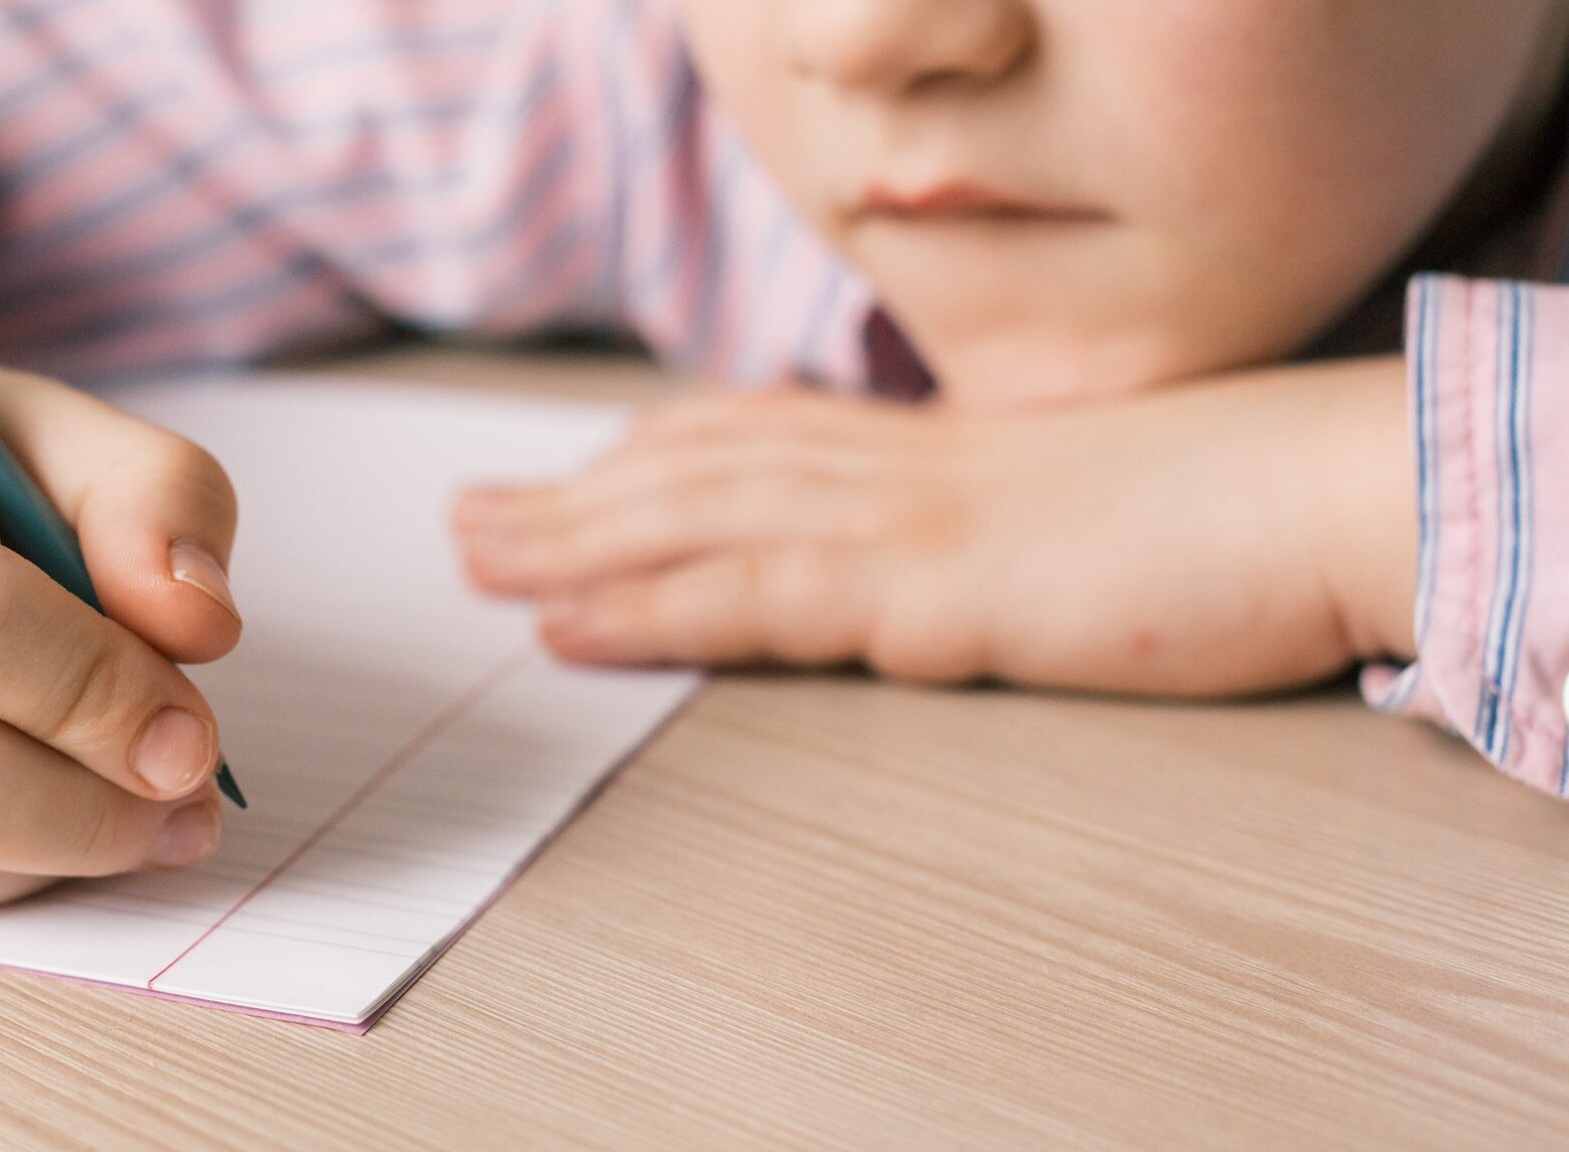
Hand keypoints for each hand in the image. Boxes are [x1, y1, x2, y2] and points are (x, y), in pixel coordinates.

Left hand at [455, 359, 1414, 695]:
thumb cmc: (1218, 507)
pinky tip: (567, 625)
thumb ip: (989, 520)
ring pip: (695, 523)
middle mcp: (893, 468)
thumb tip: (943, 548)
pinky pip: (755, 597)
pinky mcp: (928, 590)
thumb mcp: (1075, 504)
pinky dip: (648, 607)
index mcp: (928, 447)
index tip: (571, 475)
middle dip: (571, 498)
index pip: (753, 435)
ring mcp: (903, 522)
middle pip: (693, 471)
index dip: (645, 456)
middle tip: (470, 521)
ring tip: (474, 562)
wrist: (1317, 495)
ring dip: (571, 545)